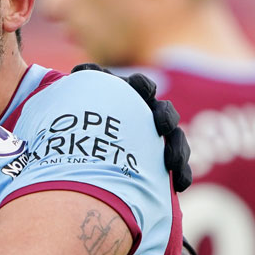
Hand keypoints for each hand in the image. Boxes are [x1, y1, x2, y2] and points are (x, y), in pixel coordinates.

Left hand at [72, 63, 192, 190]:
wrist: (80, 167)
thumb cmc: (77, 130)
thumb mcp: (74, 109)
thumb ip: (81, 87)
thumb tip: (80, 70)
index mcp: (128, 100)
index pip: (141, 87)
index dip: (143, 87)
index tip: (142, 92)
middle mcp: (146, 117)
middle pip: (164, 112)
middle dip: (165, 116)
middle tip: (160, 125)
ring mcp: (156, 140)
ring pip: (175, 139)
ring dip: (177, 148)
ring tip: (170, 162)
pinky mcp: (162, 163)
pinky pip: (178, 166)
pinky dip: (181, 173)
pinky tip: (180, 185)